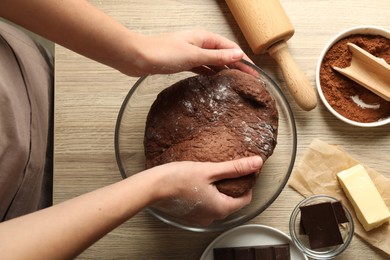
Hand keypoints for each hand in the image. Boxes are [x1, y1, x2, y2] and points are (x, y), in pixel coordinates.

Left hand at [121, 29, 246, 76]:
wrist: (138, 57)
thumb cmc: (162, 53)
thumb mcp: (193, 55)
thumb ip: (216, 56)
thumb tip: (238, 55)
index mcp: (204, 37)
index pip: (230, 48)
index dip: (243, 60)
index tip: (254, 72)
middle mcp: (199, 43)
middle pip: (223, 55)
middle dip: (237, 66)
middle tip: (250, 80)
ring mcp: (191, 53)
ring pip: (213, 62)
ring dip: (225, 71)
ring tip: (237, 82)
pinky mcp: (183, 62)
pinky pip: (202, 68)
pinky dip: (210, 74)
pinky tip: (216, 81)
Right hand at [149, 156, 262, 225]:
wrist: (152, 187)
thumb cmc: (178, 179)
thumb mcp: (210, 170)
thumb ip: (235, 168)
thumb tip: (256, 163)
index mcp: (220, 209)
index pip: (245, 200)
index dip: (246, 184)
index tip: (243, 171)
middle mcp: (211, 217)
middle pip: (230, 201)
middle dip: (231, 186)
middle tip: (227, 170)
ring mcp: (199, 217)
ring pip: (217, 203)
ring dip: (218, 190)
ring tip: (212, 174)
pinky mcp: (189, 214)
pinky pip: (205, 204)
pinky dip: (206, 194)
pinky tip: (200, 182)